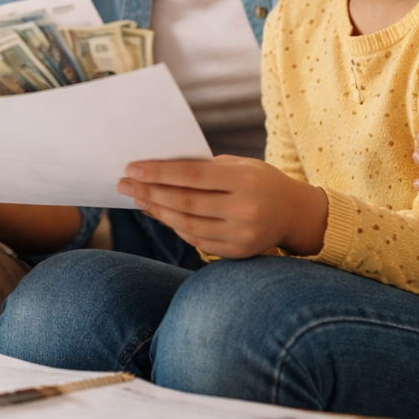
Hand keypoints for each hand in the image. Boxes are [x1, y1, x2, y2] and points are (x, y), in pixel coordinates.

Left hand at [118, 156, 327, 260]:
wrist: (295, 213)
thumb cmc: (260, 180)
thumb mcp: (239, 165)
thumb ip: (203, 168)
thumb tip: (156, 172)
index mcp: (245, 180)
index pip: (191, 175)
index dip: (158, 172)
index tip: (131, 168)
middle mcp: (245, 210)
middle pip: (184, 202)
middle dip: (149, 192)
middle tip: (124, 184)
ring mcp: (242, 235)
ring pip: (186, 225)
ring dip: (157, 211)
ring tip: (137, 198)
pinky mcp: (238, 253)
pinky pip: (196, 240)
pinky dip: (175, 226)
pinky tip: (159, 214)